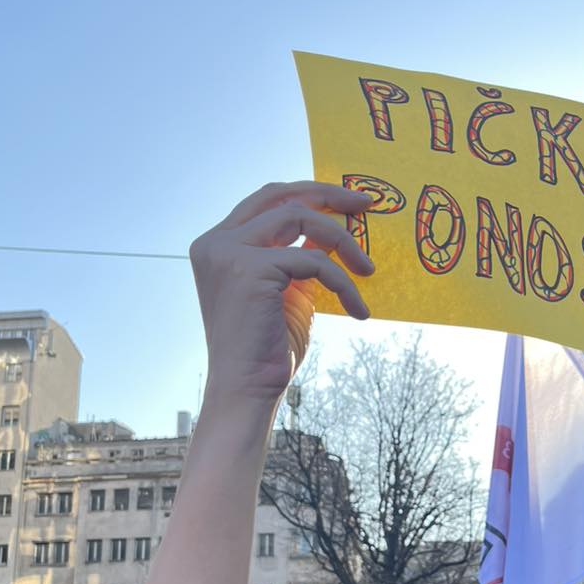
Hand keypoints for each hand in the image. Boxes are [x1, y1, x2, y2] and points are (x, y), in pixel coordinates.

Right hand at [189, 182, 373, 402]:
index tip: (349, 201)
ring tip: (368, 272)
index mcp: (219, 244)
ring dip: (344, 242)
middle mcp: (216, 242)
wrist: (248, 390)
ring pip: (300, 219)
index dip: (310, 193)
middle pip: (281, 196)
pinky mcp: (250, 269)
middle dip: (329, 194)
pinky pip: (314, 260)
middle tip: (367, 204)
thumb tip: (333, 231)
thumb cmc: (268, 348)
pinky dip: (343, 282)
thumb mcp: (288, 291)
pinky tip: (358, 309)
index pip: (267, 201)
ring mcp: (228, 252)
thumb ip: (299, 257)